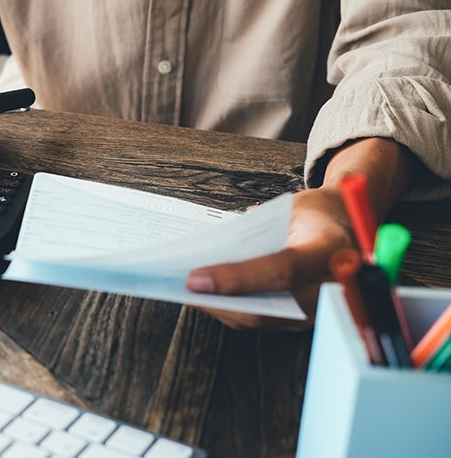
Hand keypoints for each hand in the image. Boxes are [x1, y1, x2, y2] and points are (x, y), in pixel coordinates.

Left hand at [185, 137, 415, 329]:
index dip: (235, 278)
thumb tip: (208, 255)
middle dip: (219, 301)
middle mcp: (333, 287)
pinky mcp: (307, 319)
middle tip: (183, 288)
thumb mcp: (289, 208)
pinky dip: (234, 310)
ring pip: (262, 319)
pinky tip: (209, 297)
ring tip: (189, 293)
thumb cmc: (313, 214)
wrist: (345, 226)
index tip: (195, 278)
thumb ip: (256, 231)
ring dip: (221, 308)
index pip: (281, 270)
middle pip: (267, 307)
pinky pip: (264, 320)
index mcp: (331, 249)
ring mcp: (321, 310)